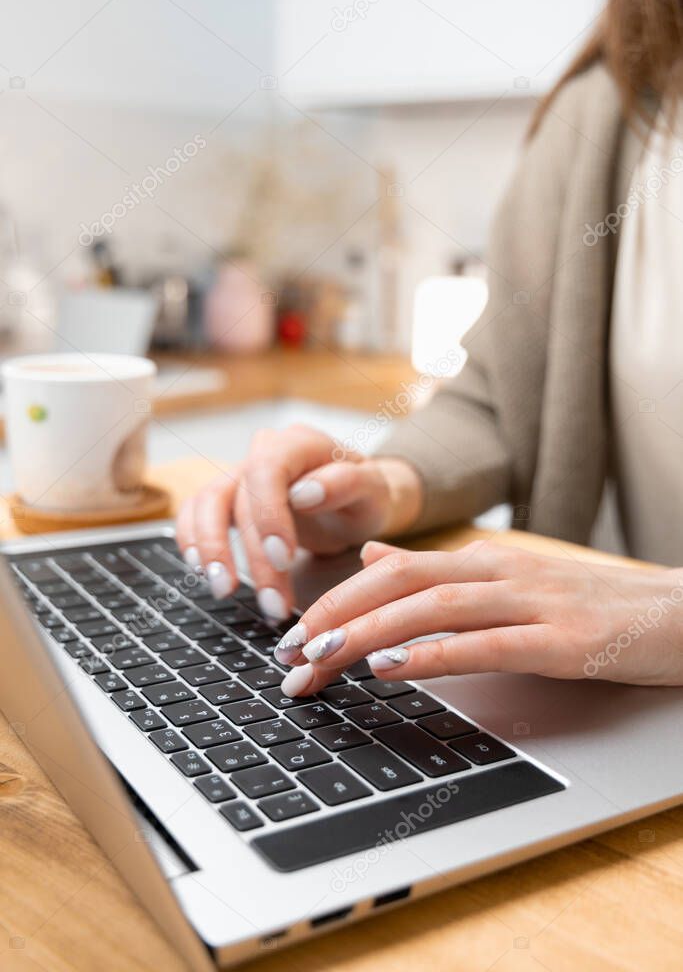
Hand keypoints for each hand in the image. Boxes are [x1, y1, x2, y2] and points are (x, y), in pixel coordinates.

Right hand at [175, 424, 421, 620]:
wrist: (351, 499)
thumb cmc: (361, 494)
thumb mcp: (372, 490)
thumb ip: (346, 484)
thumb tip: (304, 493)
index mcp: (298, 443)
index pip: (267, 470)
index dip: (268, 515)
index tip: (284, 559)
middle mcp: (263, 452)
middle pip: (240, 499)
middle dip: (253, 556)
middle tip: (272, 603)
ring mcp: (240, 473)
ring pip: (208, 503)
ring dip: (211, 550)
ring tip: (224, 591)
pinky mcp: (227, 496)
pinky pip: (196, 512)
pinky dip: (193, 540)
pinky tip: (202, 571)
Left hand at [275, 539, 682, 694]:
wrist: (678, 612)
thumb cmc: (589, 605)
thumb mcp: (506, 581)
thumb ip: (438, 574)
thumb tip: (371, 559)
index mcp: (481, 561)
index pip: (390, 571)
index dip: (334, 600)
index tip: (291, 638)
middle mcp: (498, 572)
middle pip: (398, 583)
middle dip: (334, 617)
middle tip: (287, 657)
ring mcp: (530, 601)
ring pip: (432, 606)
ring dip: (368, 632)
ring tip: (320, 658)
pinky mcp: (561, 640)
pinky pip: (486, 643)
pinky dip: (433, 653)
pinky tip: (393, 666)